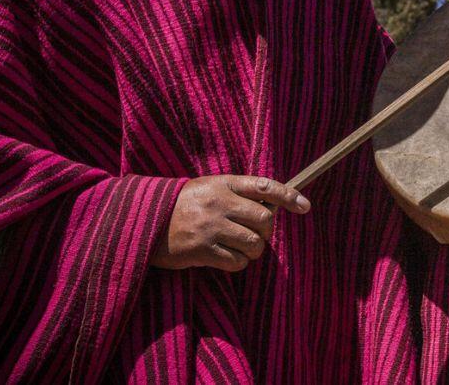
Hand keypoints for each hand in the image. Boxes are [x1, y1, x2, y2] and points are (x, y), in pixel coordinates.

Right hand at [150, 175, 310, 271]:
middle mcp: (219, 203)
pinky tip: (225, 257)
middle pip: (265, 219)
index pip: (265, 185)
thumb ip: (239, 193)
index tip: (305, 207)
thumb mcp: (209, 188)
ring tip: (239, 247)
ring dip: (253, 250)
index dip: (289, 196)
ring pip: (254, 243)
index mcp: (223, 183)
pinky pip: (236, 262)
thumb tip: (274, 206)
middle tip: (255, 234)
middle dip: (266, 231)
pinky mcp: (201, 250)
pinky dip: (237, 263)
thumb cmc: (184, 205)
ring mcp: (210, 227)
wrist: (143, 220)